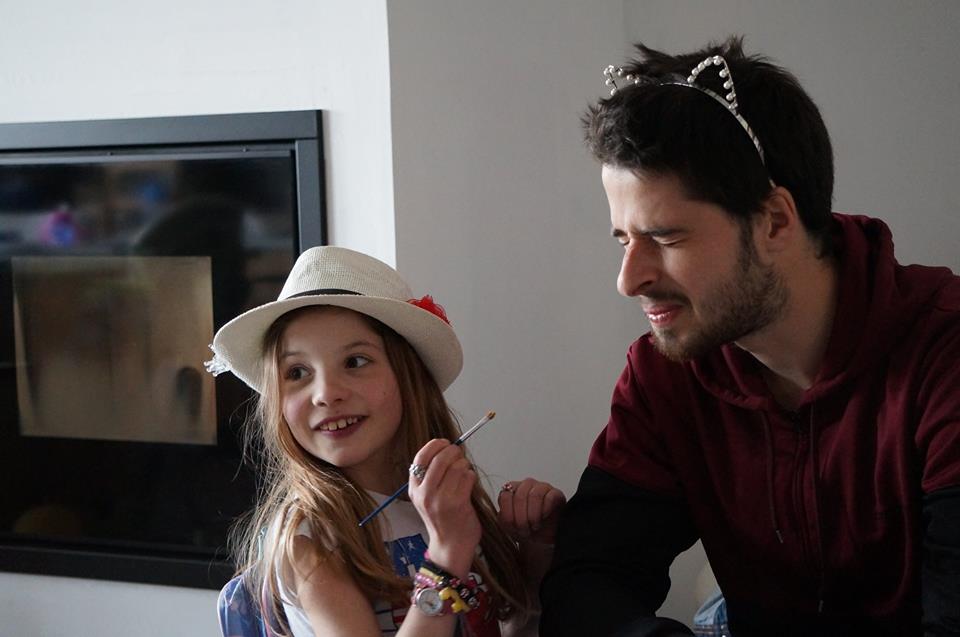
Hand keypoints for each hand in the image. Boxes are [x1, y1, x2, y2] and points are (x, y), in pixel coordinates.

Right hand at [407, 439, 481, 577]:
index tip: (445, 443)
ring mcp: (441, 499)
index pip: (420, 458)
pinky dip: (471, 476)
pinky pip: (468, 477)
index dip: (435, 445)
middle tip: (459, 455)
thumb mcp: (427, 497)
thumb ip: (431, 475)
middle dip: (454, 452)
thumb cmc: (442, 519)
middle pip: (441, 458)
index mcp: (414, 489)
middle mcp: (425, 494)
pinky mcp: (458, 503)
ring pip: (457, 466)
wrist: (450, 546)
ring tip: (464, 474)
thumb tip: (445, 449)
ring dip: (464, 465)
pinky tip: (469, 485)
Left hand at [497, 478, 565, 544]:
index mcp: (511, 489)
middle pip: (519, 497)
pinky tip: (544, 518)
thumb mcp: (508, 526)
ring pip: (534, 496)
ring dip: (533, 516)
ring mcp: (541, 487)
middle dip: (522, 519)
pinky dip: (545, 511)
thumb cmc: (524, 529)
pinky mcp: (556, 493)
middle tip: (525, 530)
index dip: (509, 515)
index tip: (513, 527)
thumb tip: (502, 512)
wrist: (542, 538)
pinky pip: (550, 498)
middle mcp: (525, 485)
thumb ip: (503, 516)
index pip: (505, 496)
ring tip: (534, 526)